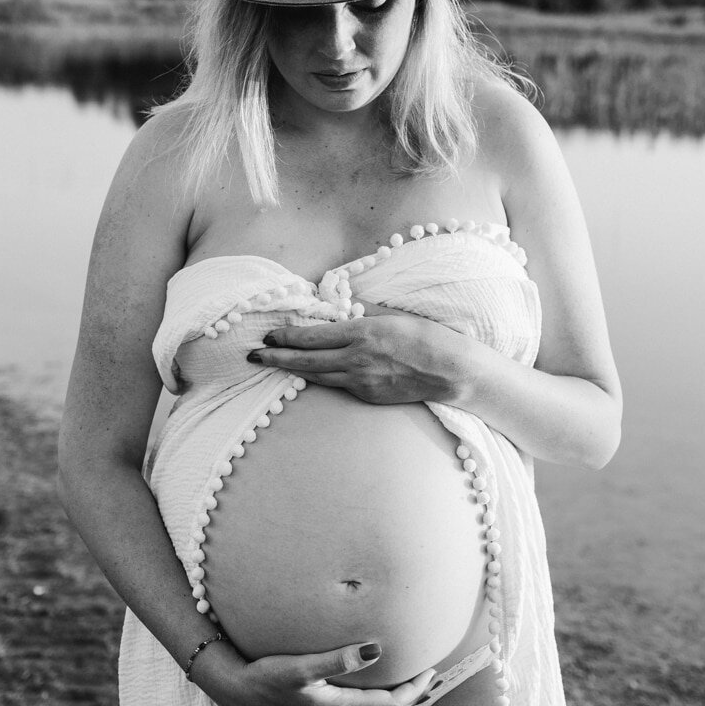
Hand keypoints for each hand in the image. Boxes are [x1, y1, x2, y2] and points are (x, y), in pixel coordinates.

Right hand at [211, 640, 435, 705]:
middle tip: (432, 680)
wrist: (240, 694)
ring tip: (414, 694)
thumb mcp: (301, 666)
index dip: (413, 689)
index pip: (389, 703)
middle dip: (412, 699)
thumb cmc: (268, 676)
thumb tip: (375, 650)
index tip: (430, 671)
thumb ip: (338, 659)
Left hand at [252, 302, 462, 404]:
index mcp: (361, 333)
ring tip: (273, 365)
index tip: (268, 335)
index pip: (312, 337)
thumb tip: (343, 309)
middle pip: (306, 361)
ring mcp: (361, 382)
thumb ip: (363, 314)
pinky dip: (322, 378)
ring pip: (318, 376)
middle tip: (253, 355)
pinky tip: (311, 374)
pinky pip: (339, 385)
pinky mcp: (368, 396)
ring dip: (293, 371)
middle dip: (276, 358)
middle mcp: (356, 359)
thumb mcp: (392, 316)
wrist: (451, 371)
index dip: (286, 337)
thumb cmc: (427, 337)